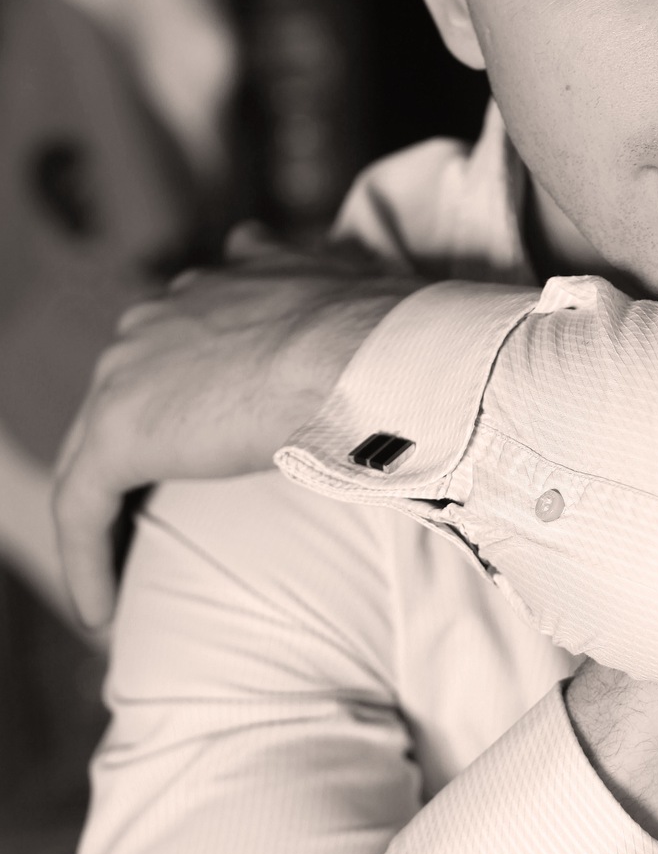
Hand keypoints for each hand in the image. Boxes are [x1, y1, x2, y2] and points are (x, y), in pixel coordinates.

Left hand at [53, 225, 414, 629]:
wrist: (366, 353)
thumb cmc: (377, 334)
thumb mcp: (336, 281)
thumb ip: (293, 273)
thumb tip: (260, 241)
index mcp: (207, 290)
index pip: (167, 350)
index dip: (175, 401)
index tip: (190, 442)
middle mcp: (157, 319)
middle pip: (120, 400)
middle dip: (131, 455)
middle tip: (145, 518)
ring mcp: (129, 372)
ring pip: (91, 454)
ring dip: (100, 515)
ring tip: (116, 572)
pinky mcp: (120, 436)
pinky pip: (82, 507)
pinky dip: (85, 559)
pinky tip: (99, 612)